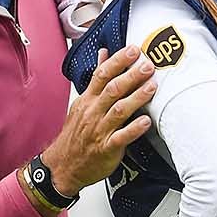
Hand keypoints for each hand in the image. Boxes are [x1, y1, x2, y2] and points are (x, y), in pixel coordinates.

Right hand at [41, 46, 155, 195]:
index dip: (118, 61)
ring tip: (152, 87)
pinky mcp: (106, 148)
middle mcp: (93, 112)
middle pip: (113, 89)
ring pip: (119, 110)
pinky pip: (121, 137)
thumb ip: (97, 79)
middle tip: (148, 65)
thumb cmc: (76, 134)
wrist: (63, 166)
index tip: (133, 50)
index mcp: (88, 100)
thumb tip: (104, 54)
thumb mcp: (83, 102)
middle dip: (131, 76)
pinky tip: (146, 121)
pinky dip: (134, 129)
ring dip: (136, 97)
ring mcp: (100, 130)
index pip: (102, 74)